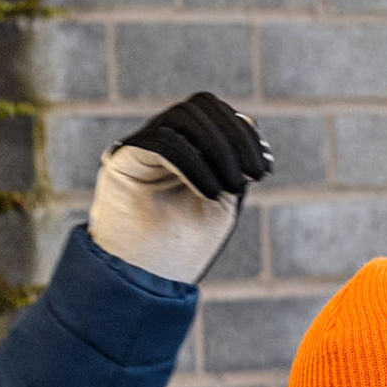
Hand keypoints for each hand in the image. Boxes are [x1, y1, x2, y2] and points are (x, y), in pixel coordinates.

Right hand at [88, 91, 272, 283]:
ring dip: (218, 148)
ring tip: (232, 189)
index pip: (215, 113)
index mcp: (185, 146)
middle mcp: (161, 140)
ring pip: (182, 116)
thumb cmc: (186, 246)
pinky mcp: (121, 159)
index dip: (244, 132)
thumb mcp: (224, 197)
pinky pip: (161, 142)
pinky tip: (210, 194)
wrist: (149, 280)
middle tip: (253, 176)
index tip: (265, 168)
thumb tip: (248, 120)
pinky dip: (193, 163)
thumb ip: (234, 160)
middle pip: (200, 106)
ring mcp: (140, 147)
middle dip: (234, 137)